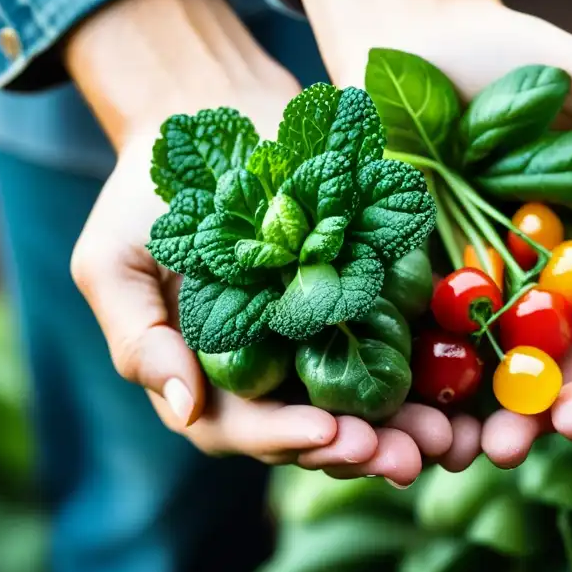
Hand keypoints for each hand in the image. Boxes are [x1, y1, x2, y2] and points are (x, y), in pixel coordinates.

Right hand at [70, 132, 475, 484]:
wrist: (205, 114)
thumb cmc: (144, 197)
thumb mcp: (111, 264)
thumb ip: (137, 338)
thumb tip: (181, 406)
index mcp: (211, 376)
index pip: (246, 428)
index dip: (286, 437)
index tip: (328, 432)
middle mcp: (272, 367)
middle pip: (319, 427)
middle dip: (360, 447)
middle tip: (406, 457)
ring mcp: (323, 332)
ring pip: (368, 395)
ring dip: (406, 421)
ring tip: (443, 437)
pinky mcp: (368, 292)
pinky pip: (403, 335)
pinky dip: (431, 361)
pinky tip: (461, 375)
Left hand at [293, 0, 571, 465]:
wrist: (405, 41)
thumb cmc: (509, 53)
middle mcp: (535, 272)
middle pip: (557, 355)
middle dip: (559, 403)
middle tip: (550, 437)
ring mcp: (471, 283)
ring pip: (492, 368)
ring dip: (497, 414)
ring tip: (490, 452)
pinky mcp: (408, 282)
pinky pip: (421, 345)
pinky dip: (427, 391)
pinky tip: (426, 426)